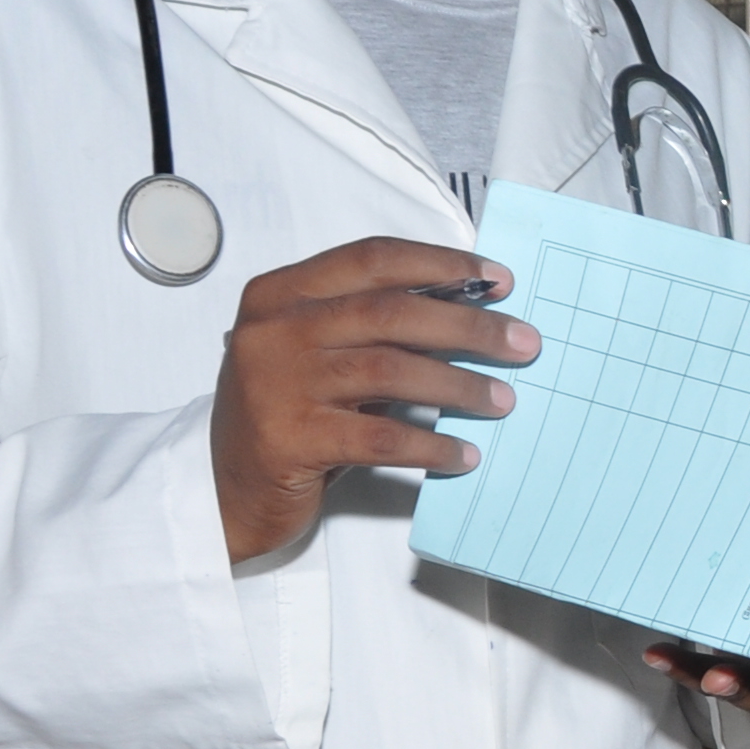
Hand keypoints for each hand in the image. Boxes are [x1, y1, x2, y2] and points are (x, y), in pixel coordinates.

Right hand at [208, 240, 536, 561]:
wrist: (226, 489)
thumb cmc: (287, 414)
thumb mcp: (317, 354)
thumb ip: (372, 326)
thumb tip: (471, 313)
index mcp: (281, 293)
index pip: (373, 259)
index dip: (441, 264)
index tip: (497, 279)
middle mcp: (274, 330)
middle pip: (391, 312)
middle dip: (468, 327)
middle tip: (523, 343)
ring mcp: (277, 383)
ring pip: (391, 371)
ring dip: (460, 386)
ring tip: (503, 400)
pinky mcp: (290, 439)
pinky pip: (382, 438)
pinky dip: (432, 445)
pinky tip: (463, 454)